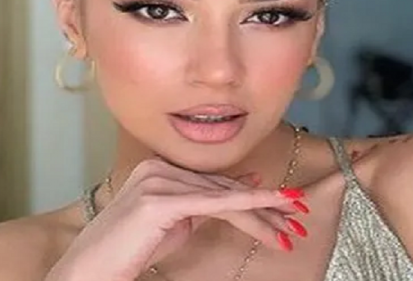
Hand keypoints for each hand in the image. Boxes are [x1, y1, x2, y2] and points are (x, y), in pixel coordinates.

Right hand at [45, 159, 307, 280]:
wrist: (90, 270)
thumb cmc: (132, 248)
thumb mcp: (176, 221)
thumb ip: (205, 203)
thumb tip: (240, 190)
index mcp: (161, 168)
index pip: (215, 182)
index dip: (251, 193)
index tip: (282, 197)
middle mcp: (160, 168)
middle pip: (223, 189)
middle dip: (264, 204)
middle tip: (296, 212)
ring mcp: (159, 181)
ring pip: (223, 198)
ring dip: (261, 214)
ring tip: (290, 227)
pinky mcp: (160, 200)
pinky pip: (213, 204)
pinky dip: (246, 208)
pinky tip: (270, 212)